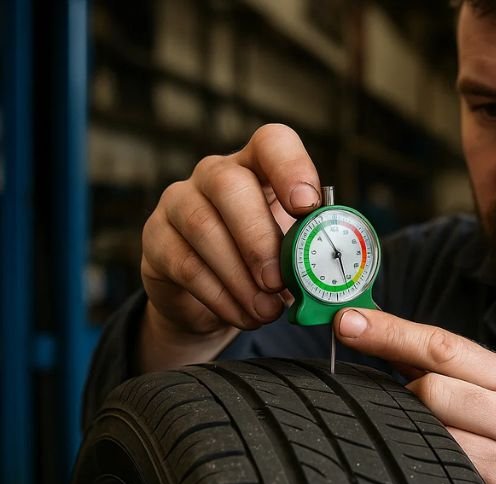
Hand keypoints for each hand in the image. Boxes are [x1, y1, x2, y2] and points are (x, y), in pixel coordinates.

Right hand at [139, 124, 320, 370]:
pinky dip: (220, 296)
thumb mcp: (291, 250)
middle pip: (231, 185)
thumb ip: (307, 248)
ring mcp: (179, 202)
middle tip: (279, 282)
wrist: (212, 298)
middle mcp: (215, 174)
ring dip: (240, 277)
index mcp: (258, 166)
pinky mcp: (156, 238)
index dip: (291, 168)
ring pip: (203, 227)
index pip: (273, 143)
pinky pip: (186, 265)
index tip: (307, 206)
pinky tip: (244, 316)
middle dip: (259, 238)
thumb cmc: (262, 262)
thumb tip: (326, 270)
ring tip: (267, 311)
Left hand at [334, 308, 495, 483]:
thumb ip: (441, 370)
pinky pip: (439, 471)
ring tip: (415, 439)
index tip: (347, 321)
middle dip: (397, 390)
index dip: (389, 331)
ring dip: (409, 431)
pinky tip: (421, 466)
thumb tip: (376, 334)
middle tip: (374, 396)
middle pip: (432, 387)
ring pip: (431, 430)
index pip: (443, 345)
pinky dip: (419, 463)